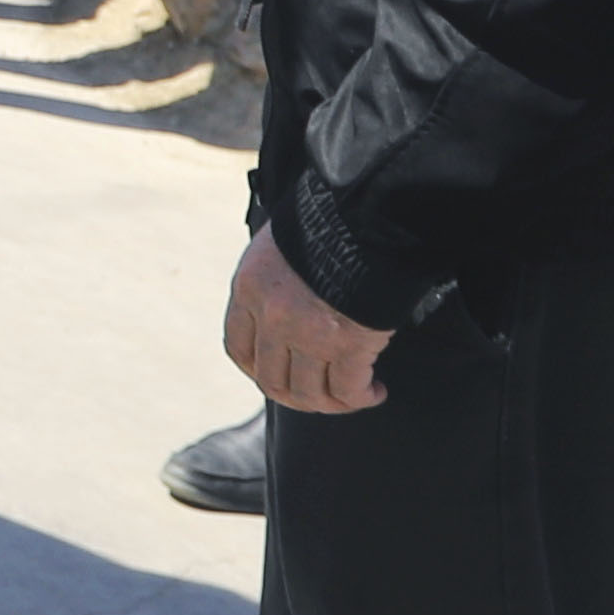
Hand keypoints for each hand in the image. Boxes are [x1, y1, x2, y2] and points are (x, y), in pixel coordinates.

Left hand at [225, 228, 388, 415]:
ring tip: (353, 395)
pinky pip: (348, 389)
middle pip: (273, 380)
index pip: (239, 348)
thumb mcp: (282, 243)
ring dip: (332, 403)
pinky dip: (361, 397)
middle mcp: (272, 316)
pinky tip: (374, 391)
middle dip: (298, 397)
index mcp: (249, 288)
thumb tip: (291, 305)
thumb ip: (277, 279)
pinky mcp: (348, 344)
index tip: (278, 376)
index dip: (258, 370)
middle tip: (321, 396)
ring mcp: (308, 333)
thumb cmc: (331, 221)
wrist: (370, 211)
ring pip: (310, 393)